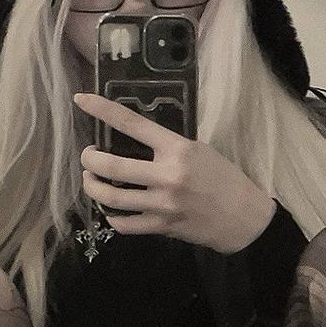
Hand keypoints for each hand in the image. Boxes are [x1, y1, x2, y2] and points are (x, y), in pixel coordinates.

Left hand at [74, 93, 276, 253]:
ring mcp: (162, 204)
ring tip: (92, 180)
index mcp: (178, 149)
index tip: (81, 100)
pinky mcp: (162, 226)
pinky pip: (124, 224)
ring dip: (93, 187)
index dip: (102, 110)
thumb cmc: (225, 179)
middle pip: (110, 166)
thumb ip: (168, 147)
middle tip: (88, 156)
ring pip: (111, 197)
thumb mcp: (200, 151)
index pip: (133, 124)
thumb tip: (135, 141)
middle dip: (89, 160)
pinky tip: (111, 209)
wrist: (244, 218)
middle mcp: (167, 175)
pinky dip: (112, 216)